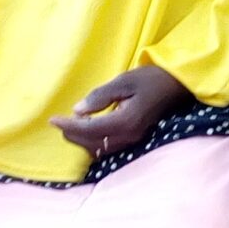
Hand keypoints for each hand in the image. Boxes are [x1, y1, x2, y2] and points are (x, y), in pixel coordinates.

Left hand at [49, 64, 186, 159]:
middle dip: (73, 135)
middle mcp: (129, 135)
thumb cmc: (150, 78)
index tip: (52, 119)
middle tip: (58, 122)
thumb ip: (100, 96)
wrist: (176, 85)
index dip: (68, 126)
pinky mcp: (135, 138)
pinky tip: (88, 132)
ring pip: (101, 148)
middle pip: (93, 143)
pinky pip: (110, 147)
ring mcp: (134, 139)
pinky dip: (94, 143)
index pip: (90, 129)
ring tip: (70, 127)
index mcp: (126, 121)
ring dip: (83, 141)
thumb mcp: (123, 81)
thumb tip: (77, 110)